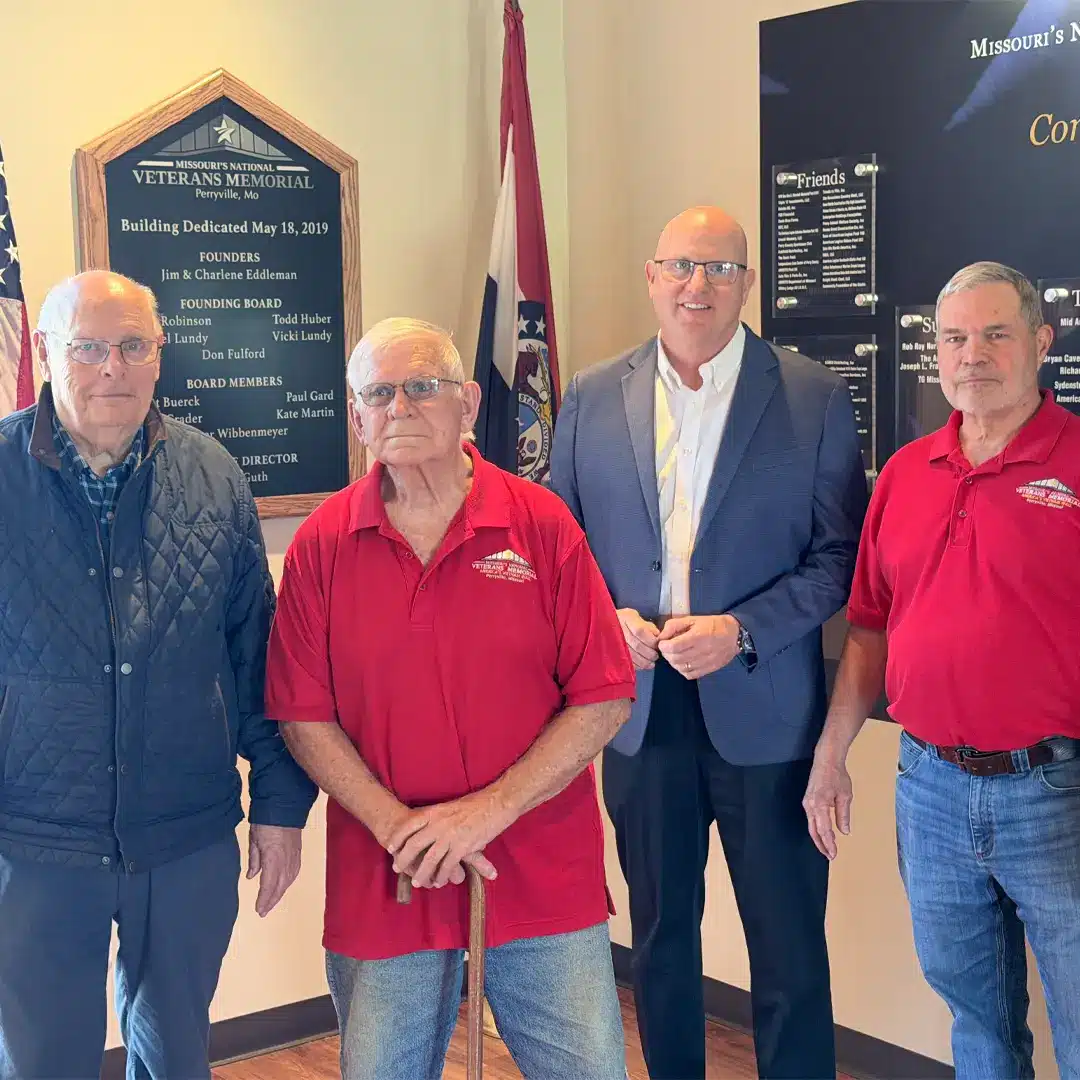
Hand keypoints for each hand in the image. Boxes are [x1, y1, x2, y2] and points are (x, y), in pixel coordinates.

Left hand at [247, 824, 302, 916]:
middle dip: (272, 900)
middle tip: (263, 911)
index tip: (258, 909)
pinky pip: (294, 872)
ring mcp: (294, 855)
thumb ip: (254, 859)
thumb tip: (251, 877)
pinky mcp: (298, 852)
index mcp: (274, 857)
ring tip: (272, 902)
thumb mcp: (254, 839)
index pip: (269, 884)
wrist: (284, 804)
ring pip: (289, 880)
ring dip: (280, 893)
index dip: (264, 898)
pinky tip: (284, 886)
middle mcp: (286, 859)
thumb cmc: (265, 820)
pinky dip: (288, 882)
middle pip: (280, 885)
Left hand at [386, 790, 510, 888]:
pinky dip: (441, 876)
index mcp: (435, 811)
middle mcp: (439, 823)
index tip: (390, 847)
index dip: (398, 837)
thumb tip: (428, 824)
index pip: (409, 825)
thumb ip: (438, 816)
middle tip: (397, 867)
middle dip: (404, 858)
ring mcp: (450, 836)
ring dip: (421, 873)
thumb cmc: (477, 803)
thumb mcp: (451, 806)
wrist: (498, 802)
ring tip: (417, 882)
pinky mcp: (463, 847)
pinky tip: (439, 882)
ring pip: (429, 859)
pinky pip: (447, 865)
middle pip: (414, 844)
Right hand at [616, 608, 660, 669]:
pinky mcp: (612, 653)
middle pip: (637, 645)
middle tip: (656, 656)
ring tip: (651, 662)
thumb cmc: (624, 621)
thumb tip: (658, 637)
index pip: (640, 631)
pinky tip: (642, 665)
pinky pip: (626, 662)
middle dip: (650, 653)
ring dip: (644, 661)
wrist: (604, 625)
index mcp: (626, 618)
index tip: (657, 644)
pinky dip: (636, 666)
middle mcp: (619, 630)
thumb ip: (648, 626)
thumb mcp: (637, 617)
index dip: (651, 640)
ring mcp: (613, 642)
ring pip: (632, 656)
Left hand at [657, 615, 739, 678]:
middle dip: (667, 654)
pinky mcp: (710, 669)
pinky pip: (690, 675)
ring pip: (682, 668)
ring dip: (673, 663)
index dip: (664, 646)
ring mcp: (707, 661)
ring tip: (674, 655)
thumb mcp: (692, 619)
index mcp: (698, 636)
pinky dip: (682, 670)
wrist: (734, 634)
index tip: (662, 643)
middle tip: (667, 649)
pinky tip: (683, 663)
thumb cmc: (712, 625)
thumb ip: (674, 625)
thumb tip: (661, 636)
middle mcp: (702, 650)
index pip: (674, 646)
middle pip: (676, 658)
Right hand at [802, 752, 852, 859]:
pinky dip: (817, 828)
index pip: (824, 830)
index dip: (829, 844)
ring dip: (819, 837)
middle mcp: (810, 806)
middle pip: (814, 831)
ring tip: (828, 847)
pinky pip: (811, 819)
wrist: (826, 760)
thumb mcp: (845, 796)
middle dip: (822, 844)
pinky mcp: (808, 800)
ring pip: (811, 826)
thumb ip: (843, 815)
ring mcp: (807, 803)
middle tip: (830, 855)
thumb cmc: (837, 775)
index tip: (834, 854)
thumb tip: (844, 831)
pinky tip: (823, 832)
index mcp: (819, 805)